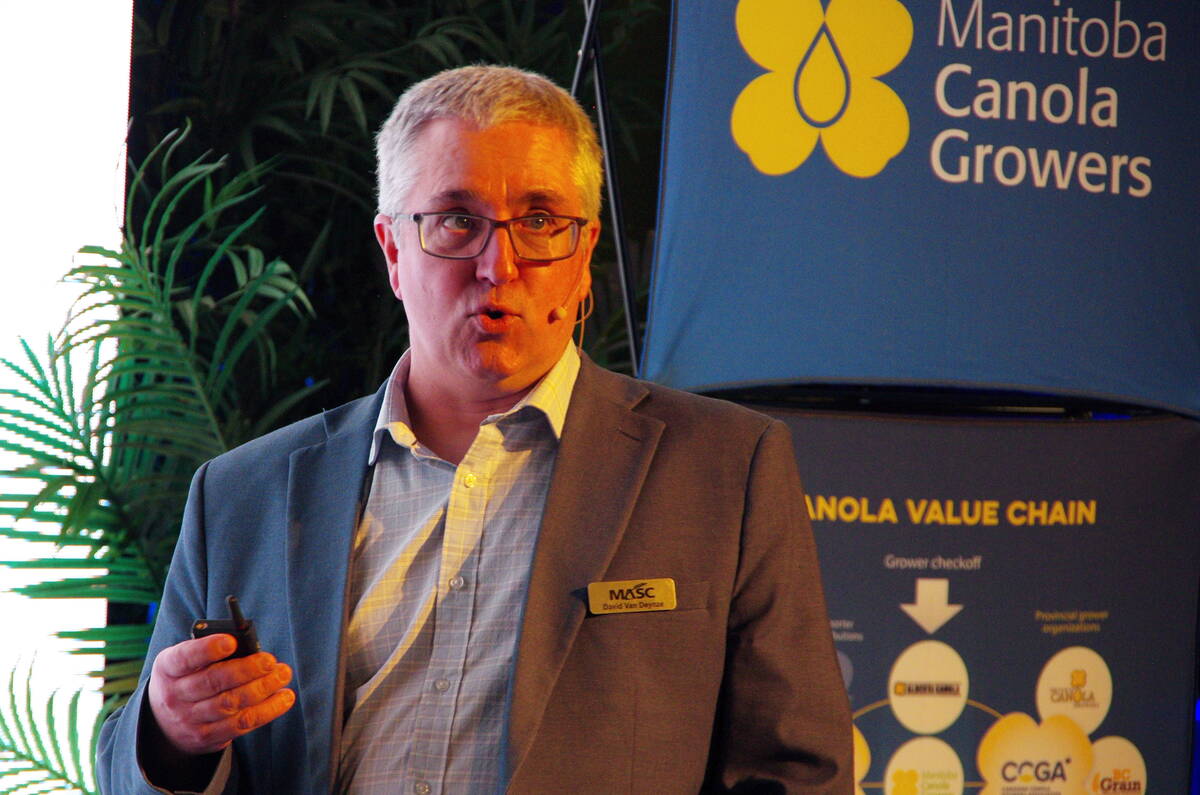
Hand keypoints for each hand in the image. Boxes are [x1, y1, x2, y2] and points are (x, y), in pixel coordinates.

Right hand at [147, 634, 294, 755]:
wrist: (163, 722)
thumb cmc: (186, 678)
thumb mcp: (186, 661)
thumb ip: (209, 652)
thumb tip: (249, 646)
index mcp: (168, 668)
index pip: (185, 657)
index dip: (207, 649)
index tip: (231, 642)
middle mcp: (175, 695)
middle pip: (213, 682)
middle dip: (246, 670)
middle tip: (270, 661)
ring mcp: (190, 719)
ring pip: (230, 704)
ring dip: (262, 689)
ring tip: (282, 675)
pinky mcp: (207, 737)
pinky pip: (241, 724)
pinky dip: (267, 710)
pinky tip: (284, 698)